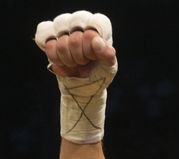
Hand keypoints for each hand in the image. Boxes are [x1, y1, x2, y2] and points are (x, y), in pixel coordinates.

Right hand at [34, 11, 117, 143]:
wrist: (82, 97)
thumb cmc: (98, 82)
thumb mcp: (109, 70)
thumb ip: (107, 54)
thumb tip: (100, 44)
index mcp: (97, 34)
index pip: (95, 21)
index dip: (94, 35)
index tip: (96, 52)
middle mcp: (80, 31)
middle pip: (77, 25)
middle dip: (82, 47)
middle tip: (84, 63)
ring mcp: (64, 37)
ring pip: (62, 33)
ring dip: (69, 53)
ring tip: (74, 66)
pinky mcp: (51, 46)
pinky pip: (47, 39)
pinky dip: (54, 53)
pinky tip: (60, 64)